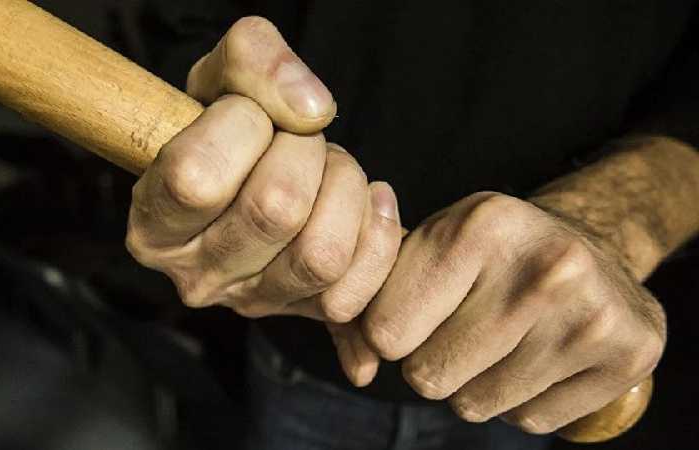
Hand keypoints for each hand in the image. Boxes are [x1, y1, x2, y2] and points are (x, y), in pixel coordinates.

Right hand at [125, 17, 401, 323]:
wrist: (259, 167)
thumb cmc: (228, 125)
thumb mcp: (221, 75)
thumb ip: (252, 60)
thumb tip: (311, 110)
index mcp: (153, 225)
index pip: (198, 178)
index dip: (242, 126)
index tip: (248, 114)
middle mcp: (196, 276)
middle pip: (275, 210)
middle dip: (304, 150)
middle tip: (298, 138)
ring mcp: (253, 301)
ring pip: (322, 253)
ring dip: (344, 186)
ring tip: (329, 167)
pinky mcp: (306, 311)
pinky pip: (359, 282)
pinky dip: (378, 230)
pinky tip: (366, 200)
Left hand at [355, 192, 664, 433]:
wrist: (591, 248)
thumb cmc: (490, 253)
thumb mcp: (432, 245)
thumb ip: (374, 292)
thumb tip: (353, 354)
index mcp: (483, 226)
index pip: (386, 331)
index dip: (391, 330)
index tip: (416, 312)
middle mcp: (545, 267)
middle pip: (428, 376)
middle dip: (433, 360)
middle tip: (463, 327)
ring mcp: (591, 315)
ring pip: (475, 406)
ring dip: (474, 384)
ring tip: (502, 339)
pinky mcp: (626, 355)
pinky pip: (530, 422)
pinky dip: (521, 400)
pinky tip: (539, 356)